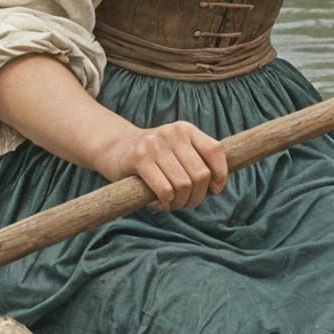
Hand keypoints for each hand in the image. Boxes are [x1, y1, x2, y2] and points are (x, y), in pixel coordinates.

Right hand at [95, 120, 228, 209]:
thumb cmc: (151, 159)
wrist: (113, 149)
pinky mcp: (139, 158)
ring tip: (170, 203)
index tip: (214, 190)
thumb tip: (216, 188)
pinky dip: (165, 202)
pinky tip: (157, 202)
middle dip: (196, 197)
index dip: (220, 175)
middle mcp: (173, 133)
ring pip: (183, 185)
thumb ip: (196, 163)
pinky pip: (165, 189)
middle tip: (185, 203)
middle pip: (200, 174)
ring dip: (179, 203)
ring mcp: (155, 144)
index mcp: (186, 129)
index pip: (215, 151)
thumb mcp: (176, 152)